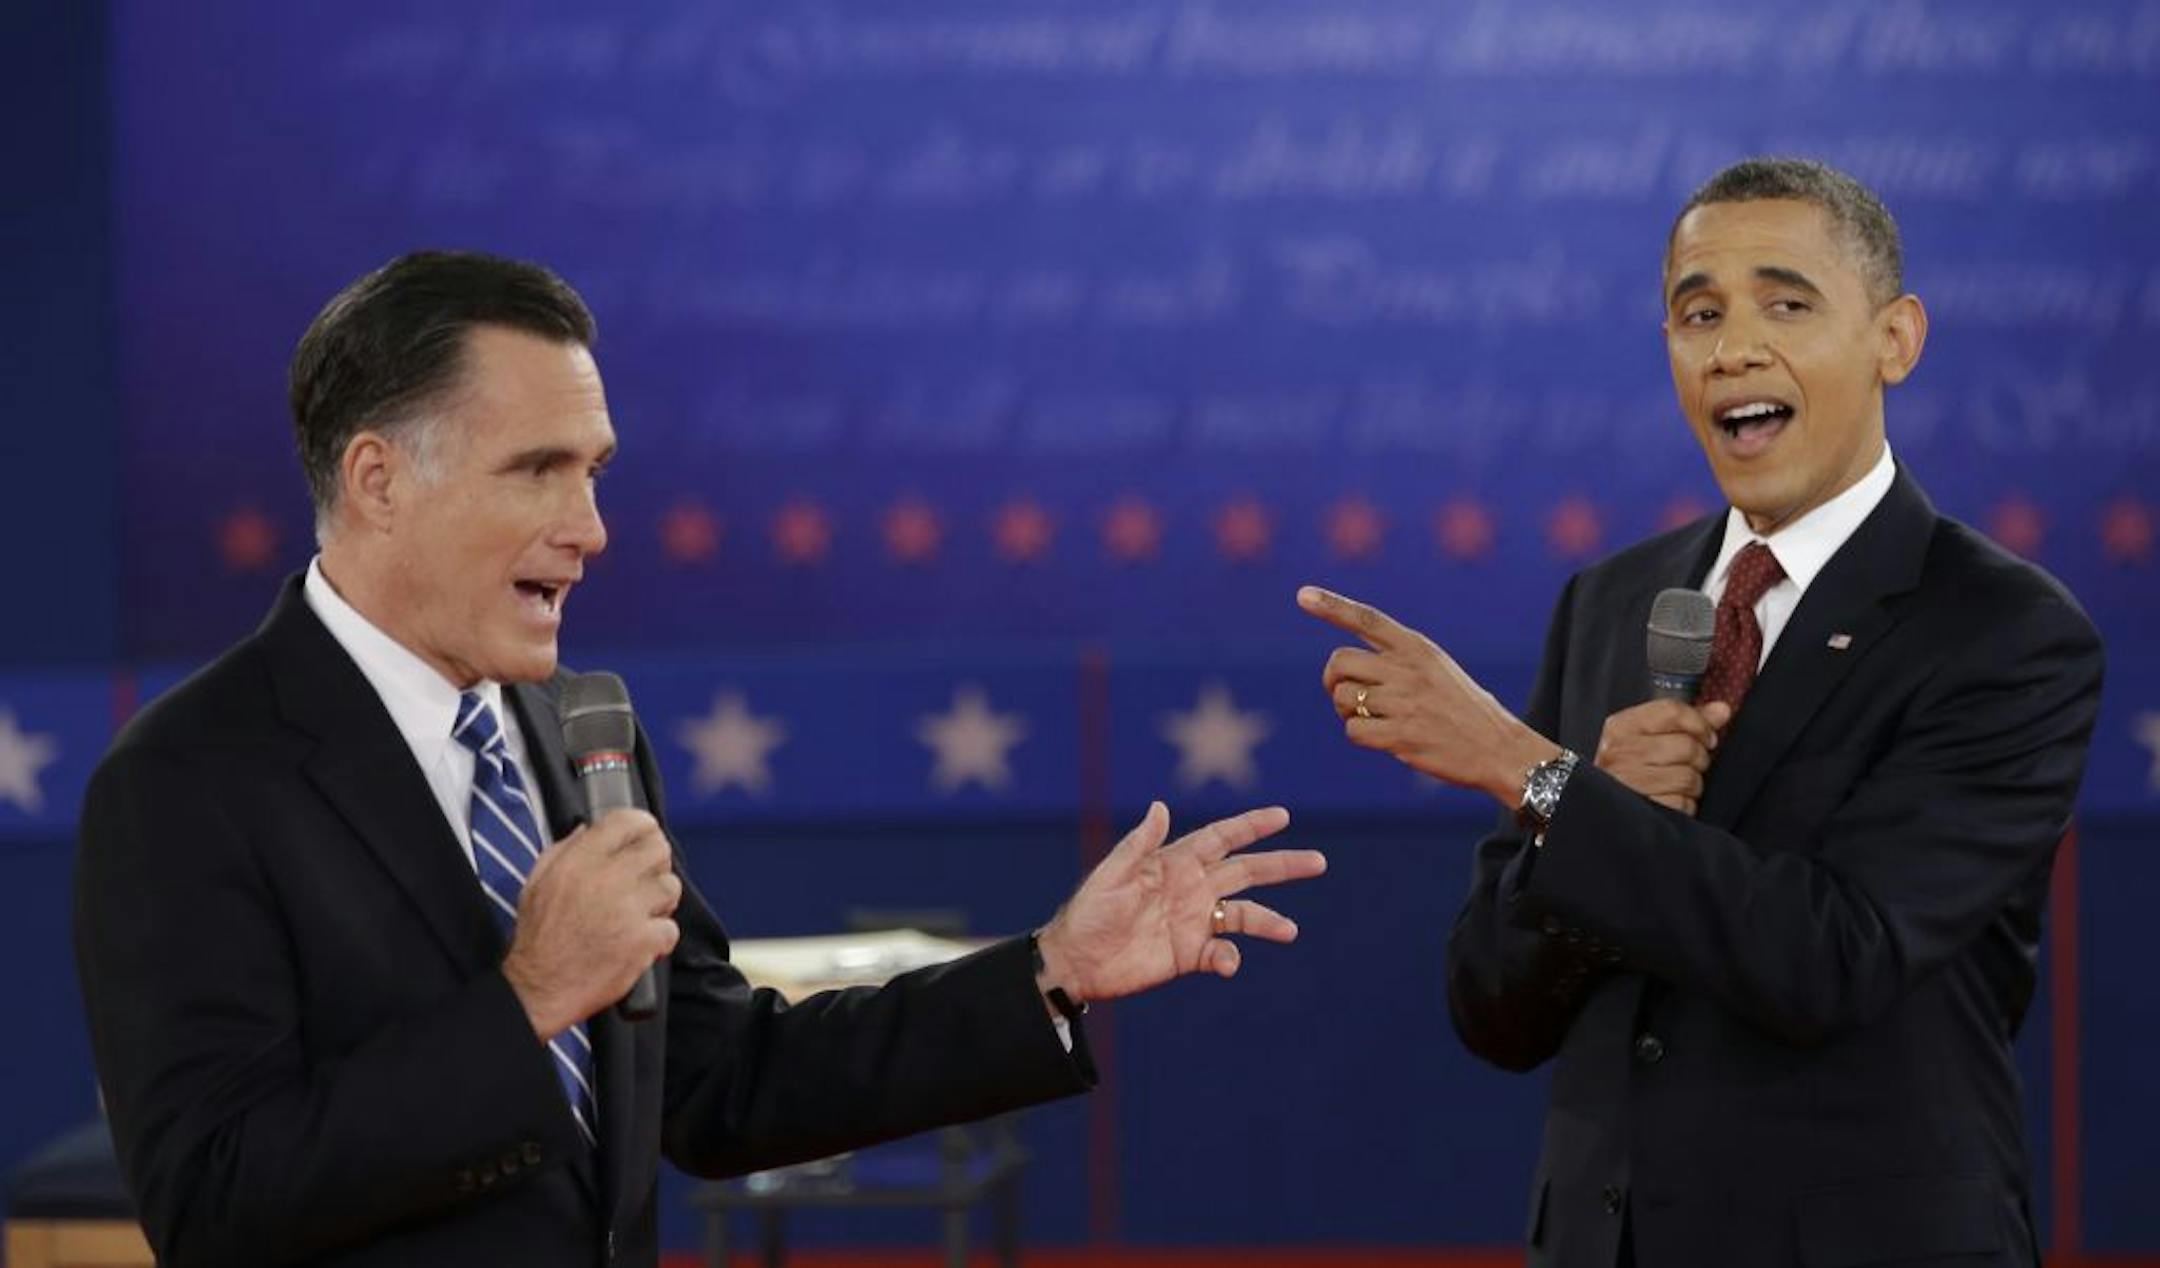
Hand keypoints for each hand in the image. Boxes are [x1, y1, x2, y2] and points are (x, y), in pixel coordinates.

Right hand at [502, 808, 682, 1038]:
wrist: (540, 988)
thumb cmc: (539, 937)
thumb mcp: (538, 882)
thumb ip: (565, 849)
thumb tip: (589, 829)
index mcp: (580, 861)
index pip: (627, 821)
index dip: (642, 826)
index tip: (644, 835)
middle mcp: (607, 879)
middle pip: (659, 849)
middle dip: (657, 862)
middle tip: (647, 877)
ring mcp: (628, 910)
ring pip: (671, 887)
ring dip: (661, 900)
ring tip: (642, 912)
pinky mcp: (643, 941)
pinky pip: (671, 928)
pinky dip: (660, 937)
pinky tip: (640, 941)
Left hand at [1033, 802, 1323, 1003]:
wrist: (1076, 960)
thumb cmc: (1089, 911)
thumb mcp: (1112, 874)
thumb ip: (1139, 844)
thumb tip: (1161, 806)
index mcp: (1176, 862)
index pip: (1221, 838)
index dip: (1251, 826)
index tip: (1282, 815)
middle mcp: (1193, 888)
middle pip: (1247, 871)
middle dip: (1281, 866)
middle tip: (1317, 862)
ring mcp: (1194, 921)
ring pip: (1243, 914)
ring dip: (1268, 921)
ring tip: (1290, 930)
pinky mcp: (1190, 954)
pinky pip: (1221, 952)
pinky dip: (1230, 956)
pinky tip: (1229, 963)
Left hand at [1299, 585, 1558, 805]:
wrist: (1499, 748)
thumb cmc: (1463, 708)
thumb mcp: (1436, 667)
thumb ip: (1397, 659)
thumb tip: (1345, 667)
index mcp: (1418, 648)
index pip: (1368, 619)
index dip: (1332, 606)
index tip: (1303, 595)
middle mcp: (1408, 670)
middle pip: (1339, 662)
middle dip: (1331, 680)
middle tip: (1343, 693)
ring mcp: (1404, 703)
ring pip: (1343, 699)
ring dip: (1347, 712)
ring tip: (1375, 718)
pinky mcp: (1400, 736)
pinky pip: (1353, 731)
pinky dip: (1360, 735)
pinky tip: (1383, 737)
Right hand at [1594, 699, 1731, 815]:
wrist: (1595, 808)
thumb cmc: (1627, 768)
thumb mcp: (1645, 737)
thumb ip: (1685, 721)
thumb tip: (1722, 710)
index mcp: (1619, 728)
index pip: (1671, 712)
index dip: (1699, 724)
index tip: (1707, 736)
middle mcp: (1620, 754)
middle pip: (1686, 746)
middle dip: (1698, 758)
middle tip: (1687, 764)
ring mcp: (1629, 783)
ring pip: (1689, 777)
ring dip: (1692, 784)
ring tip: (1676, 784)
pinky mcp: (1641, 811)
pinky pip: (1683, 804)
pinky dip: (1684, 805)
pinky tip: (1670, 800)